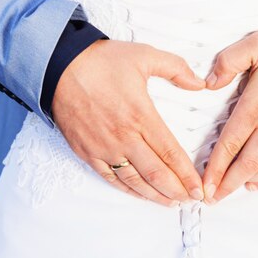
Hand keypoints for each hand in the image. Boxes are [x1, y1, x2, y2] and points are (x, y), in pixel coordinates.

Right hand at [52, 39, 205, 206]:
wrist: (57, 66)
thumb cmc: (100, 61)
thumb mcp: (144, 55)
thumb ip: (176, 68)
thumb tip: (200, 83)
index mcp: (141, 116)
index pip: (170, 153)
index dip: (187, 175)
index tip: (199, 187)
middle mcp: (123, 137)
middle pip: (155, 173)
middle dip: (176, 190)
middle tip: (191, 200)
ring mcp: (104, 147)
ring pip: (134, 181)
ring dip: (155, 195)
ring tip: (171, 202)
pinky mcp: (87, 152)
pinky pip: (110, 178)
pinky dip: (128, 190)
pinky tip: (141, 195)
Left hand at [202, 28, 257, 203]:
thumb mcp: (256, 44)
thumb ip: (228, 61)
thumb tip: (208, 82)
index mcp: (256, 107)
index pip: (230, 144)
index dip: (215, 168)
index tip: (204, 185)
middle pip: (246, 165)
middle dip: (226, 185)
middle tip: (211, 198)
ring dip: (248, 182)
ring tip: (230, 189)